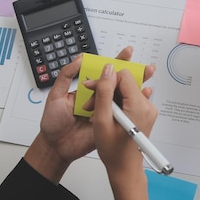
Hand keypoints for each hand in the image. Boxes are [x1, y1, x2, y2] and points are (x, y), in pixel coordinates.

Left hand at [24, 47, 155, 183]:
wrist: (56, 147)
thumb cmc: (53, 122)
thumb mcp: (56, 95)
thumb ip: (66, 76)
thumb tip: (79, 59)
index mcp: (88, 90)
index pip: (104, 73)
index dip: (117, 62)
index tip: (127, 53)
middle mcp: (99, 99)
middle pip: (118, 84)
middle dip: (134, 73)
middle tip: (145, 67)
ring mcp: (106, 111)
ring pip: (123, 98)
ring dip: (137, 88)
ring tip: (146, 80)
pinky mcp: (109, 124)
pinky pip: (123, 115)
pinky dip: (135, 107)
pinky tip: (142, 99)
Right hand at [84, 64, 156, 199]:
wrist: (124, 169)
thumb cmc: (114, 151)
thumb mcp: (102, 120)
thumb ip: (104, 92)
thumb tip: (108, 70)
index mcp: (139, 106)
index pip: (124, 76)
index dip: (105, 80)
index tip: (93, 89)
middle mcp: (147, 106)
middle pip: (125, 83)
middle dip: (106, 89)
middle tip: (92, 103)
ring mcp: (147, 110)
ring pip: (125, 91)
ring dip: (109, 97)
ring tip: (96, 111)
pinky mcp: (144, 114)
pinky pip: (128, 99)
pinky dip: (115, 104)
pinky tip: (105, 114)